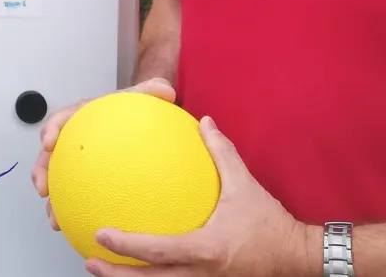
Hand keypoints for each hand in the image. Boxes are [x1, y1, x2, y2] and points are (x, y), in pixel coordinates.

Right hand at [31, 77, 179, 228]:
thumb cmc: (131, 109)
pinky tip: (79, 229)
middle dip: (41, 172)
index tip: (48, 143)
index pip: (61, 119)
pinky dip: (73, 212)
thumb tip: (166, 90)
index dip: (51, 130)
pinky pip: (74, 195)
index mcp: (81, 116)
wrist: (133, 121)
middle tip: (42, 188)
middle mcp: (72, 139)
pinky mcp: (84, 179)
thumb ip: (151, 91)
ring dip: (52, 201)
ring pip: (56, 180)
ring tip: (54, 219)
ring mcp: (75, 161)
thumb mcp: (141, 97)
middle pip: (49, 155)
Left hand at [86, 117, 314, 276]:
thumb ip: (221, 152)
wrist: (295, 256)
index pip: (158, 251)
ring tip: (103, 268)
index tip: (102, 234)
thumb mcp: (245, 185)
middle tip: (90, 260)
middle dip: (116, 275)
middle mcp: (201, 273)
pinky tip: (137, 267)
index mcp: (206, 248)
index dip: (127, 246)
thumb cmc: (270, 224)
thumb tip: (204, 123)